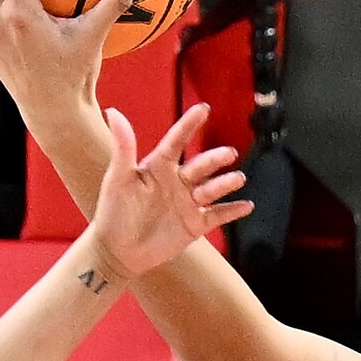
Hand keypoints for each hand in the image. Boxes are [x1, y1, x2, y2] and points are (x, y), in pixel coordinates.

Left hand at [84, 99, 253, 283]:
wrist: (116, 251)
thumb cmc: (113, 211)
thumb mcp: (118, 177)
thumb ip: (123, 147)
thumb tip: (113, 112)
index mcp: (159, 166)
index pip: (177, 141)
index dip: (189, 125)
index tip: (203, 108)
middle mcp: (177, 181)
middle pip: (201, 166)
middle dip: (215, 159)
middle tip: (228, 153)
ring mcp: (188, 203)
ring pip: (211, 189)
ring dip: (225, 183)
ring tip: (237, 178)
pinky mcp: (194, 225)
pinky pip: (217, 215)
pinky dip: (232, 211)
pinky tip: (247, 205)